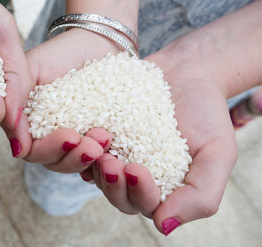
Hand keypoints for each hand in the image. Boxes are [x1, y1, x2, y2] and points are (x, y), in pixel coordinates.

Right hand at [8, 28, 116, 170]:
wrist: (99, 41)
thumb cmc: (61, 52)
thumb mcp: (30, 69)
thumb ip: (14, 100)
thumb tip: (15, 146)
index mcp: (27, 123)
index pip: (31, 152)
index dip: (50, 149)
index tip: (71, 137)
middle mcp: (47, 136)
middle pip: (55, 163)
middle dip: (74, 157)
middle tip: (95, 144)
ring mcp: (73, 139)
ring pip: (76, 165)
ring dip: (91, 158)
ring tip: (106, 138)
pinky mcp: (96, 139)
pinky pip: (100, 159)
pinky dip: (107, 160)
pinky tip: (117, 151)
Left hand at [82, 47, 236, 235]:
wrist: (187, 72)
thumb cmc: (206, 114)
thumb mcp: (218, 153)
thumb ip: (200, 195)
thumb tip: (164, 227)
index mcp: (163, 190)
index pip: (146, 205)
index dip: (140, 194)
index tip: (138, 171)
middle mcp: (134, 177)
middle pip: (115, 194)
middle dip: (112, 182)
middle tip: (110, 162)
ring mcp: (114, 154)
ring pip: (96, 172)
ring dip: (93, 164)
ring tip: (95, 146)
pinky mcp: (98, 133)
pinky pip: (84, 145)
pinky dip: (81, 142)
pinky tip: (80, 132)